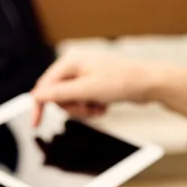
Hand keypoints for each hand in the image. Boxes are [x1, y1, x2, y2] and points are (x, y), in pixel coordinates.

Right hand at [30, 54, 164, 125]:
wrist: (149, 83)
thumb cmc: (123, 81)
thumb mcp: (87, 90)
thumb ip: (59, 93)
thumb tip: (36, 96)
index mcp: (71, 62)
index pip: (45, 86)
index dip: (40, 105)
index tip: (36, 124)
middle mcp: (76, 67)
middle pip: (58, 96)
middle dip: (72, 107)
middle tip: (87, 108)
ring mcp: (86, 76)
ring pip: (72, 102)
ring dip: (84, 109)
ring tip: (99, 107)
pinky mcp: (95, 85)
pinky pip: (84, 102)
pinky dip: (92, 108)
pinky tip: (104, 106)